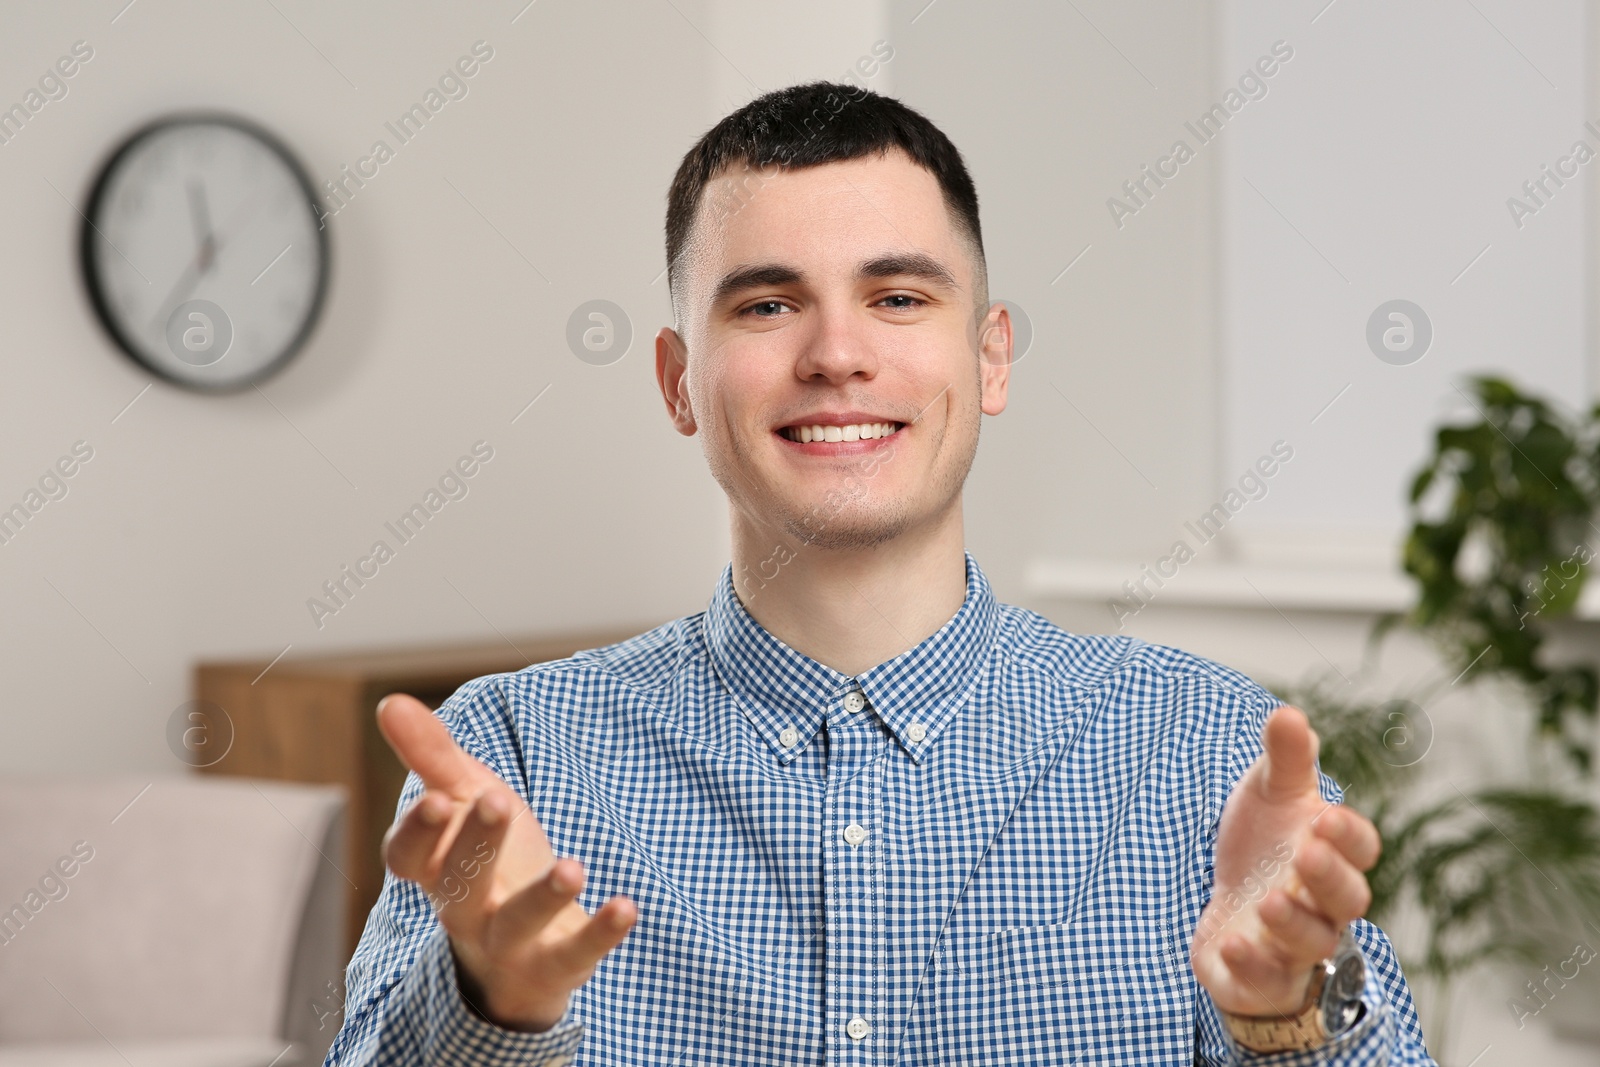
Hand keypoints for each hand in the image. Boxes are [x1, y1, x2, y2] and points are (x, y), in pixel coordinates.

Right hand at [376, 692, 638, 1031]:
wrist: (520, 950)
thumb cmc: (488, 859)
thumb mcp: (466, 799)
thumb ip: (432, 755)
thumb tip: (389, 701)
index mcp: (436, 868)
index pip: (408, 857)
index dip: (418, 832)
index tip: (438, 798)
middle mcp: (463, 909)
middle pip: (458, 884)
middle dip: (476, 843)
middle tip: (498, 798)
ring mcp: (507, 942)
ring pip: (515, 924)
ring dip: (542, 897)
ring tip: (572, 867)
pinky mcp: (554, 964)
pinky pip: (574, 954)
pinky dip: (600, 933)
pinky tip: (627, 906)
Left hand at [1189, 705, 1379, 1016]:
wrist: (1231, 906)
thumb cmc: (1265, 845)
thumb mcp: (1270, 795)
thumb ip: (1284, 759)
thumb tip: (1289, 713)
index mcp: (1333, 855)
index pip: (1362, 849)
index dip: (1349, 837)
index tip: (1324, 816)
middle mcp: (1323, 905)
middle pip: (1347, 899)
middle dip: (1329, 877)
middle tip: (1305, 853)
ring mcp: (1293, 945)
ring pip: (1312, 942)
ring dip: (1293, 922)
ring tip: (1268, 900)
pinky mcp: (1259, 975)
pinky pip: (1265, 979)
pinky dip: (1252, 965)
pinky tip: (1231, 942)